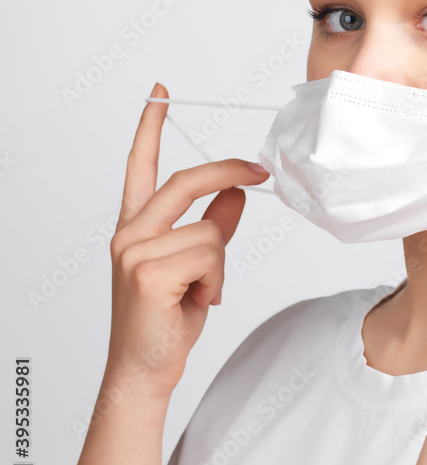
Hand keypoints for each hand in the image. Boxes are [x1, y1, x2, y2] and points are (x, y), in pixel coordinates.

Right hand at [104, 82, 269, 398]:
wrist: (144, 371)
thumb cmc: (166, 319)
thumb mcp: (197, 265)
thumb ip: (213, 225)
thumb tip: (237, 193)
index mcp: (135, 227)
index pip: (141, 166)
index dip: (151, 127)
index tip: (161, 93)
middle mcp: (128, 234)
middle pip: (186, 181)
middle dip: (227, 171)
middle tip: (259, 171)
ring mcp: (134, 252)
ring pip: (209, 230)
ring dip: (220, 264)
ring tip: (201, 292)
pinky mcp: (148, 273)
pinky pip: (209, 254)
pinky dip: (216, 280)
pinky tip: (196, 301)